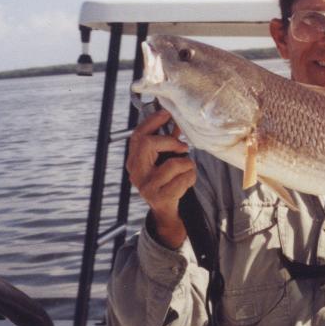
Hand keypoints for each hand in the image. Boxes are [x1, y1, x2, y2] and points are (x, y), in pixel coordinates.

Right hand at [126, 110, 195, 247]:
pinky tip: (188, 180)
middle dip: (170, 142)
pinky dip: (191, 177)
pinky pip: (183, 179)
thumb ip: (168, 143)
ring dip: (187, 164)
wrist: (165, 212)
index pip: (138, 136)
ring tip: (188, 168)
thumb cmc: (165, 182)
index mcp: (134, 161)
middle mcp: (136, 173)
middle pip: (149, 144)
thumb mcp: (164, 161)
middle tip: (183, 147)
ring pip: (172, 164)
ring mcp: (146, 186)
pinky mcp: (160, 197)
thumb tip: (176, 123)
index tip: (166, 113)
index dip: (152, 122)